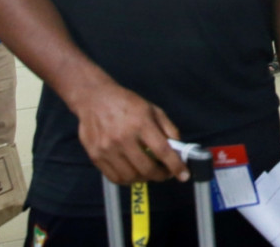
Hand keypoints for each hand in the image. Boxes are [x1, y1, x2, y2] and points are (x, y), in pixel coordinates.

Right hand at [72, 80, 187, 184]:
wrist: (95, 99)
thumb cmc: (127, 104)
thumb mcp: (154, 110)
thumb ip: (168, 130)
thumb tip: (178, 151)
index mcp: (141, 124)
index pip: (162, 151)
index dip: (176, 166)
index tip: (184, 175)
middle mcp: (123, 138)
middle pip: (146, 168)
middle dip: (161, 175)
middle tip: (166, 174)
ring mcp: (107, 149)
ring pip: (131, 176)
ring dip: (145, 179)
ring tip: (150, 173)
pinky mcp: (95, 156)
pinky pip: (114, 177)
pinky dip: (128, 180)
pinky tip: (134, 174)